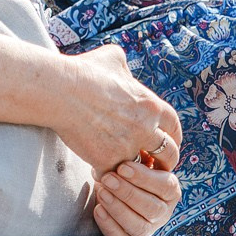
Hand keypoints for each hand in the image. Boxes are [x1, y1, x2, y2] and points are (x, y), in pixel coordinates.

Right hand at [46, 44, 181, 176]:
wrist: (61, 91)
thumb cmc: (84, 71)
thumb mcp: (113, 58)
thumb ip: (125, 68)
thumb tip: (123, 71)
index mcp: (151, 105)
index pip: (174, 126)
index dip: (172, 136)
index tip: (166, 142)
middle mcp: (145, 127)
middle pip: (169, 153)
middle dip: (164, 161)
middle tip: (153, 164)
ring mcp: (128, 146)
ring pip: (143, 169)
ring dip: (136, 172)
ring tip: (126, 172)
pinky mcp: (108, 159)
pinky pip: (116, 176)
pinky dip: (109, 175)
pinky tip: (99, 171)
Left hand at [90, 157, 179, 235]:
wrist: (107, 182)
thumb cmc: (123, 164)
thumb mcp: (133, 156)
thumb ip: (137, 152)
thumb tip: (130, 140)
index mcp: (169, 189)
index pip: (165, 186)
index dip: (144, 178)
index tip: (122, 166)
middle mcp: (163, 210)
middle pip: (153, 208)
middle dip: (128, 192)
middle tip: (107, 178)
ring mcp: (147, 227)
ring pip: (139, 225)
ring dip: (118, 208)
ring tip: (101, 191)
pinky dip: (110, 225)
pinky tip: (98, 209)